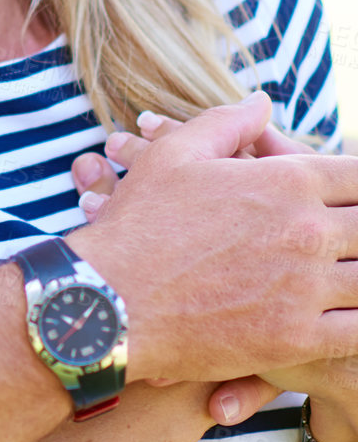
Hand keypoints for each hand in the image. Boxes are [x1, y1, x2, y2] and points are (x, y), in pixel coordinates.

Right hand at [64, 92, 357, 385]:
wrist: (109, 301)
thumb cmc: (139, 225)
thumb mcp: (175, 155)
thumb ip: (227, 123)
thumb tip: (262, 103)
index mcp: (288, 180)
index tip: (349, 199)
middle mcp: (307, 231)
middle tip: (347, 241)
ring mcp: (305, 288)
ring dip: (357, 275)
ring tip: (345, 277)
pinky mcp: (296, 338)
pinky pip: (357, 331)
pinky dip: (357, 322)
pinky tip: (345, 316)